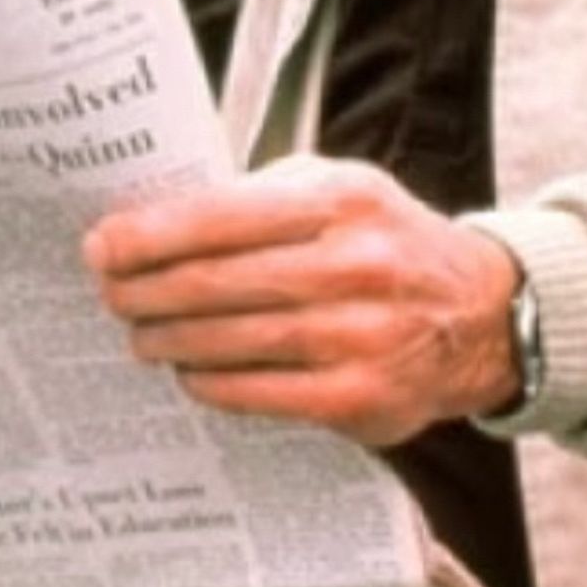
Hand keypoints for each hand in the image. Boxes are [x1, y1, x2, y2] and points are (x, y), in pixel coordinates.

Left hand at [84, 156, 521, 447]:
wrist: (483, 316)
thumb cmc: (390, 242)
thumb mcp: (345, 189)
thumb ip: (267, 195)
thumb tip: (165, 217)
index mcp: (344, 201)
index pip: (223, 215)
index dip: (151, 233)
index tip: (103, 244)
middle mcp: (356, 265)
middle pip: (215, 283)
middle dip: (145, 290)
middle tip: (109, 293)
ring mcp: (360, 335)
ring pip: (230, 341)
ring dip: (168, 340)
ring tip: (140, 334)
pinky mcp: (360, 397)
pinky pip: (258, 392)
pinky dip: (211, 383)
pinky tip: (190, 371)